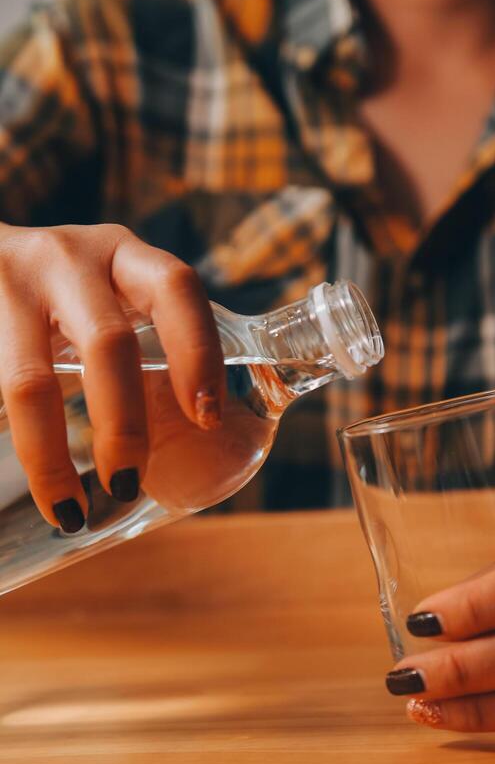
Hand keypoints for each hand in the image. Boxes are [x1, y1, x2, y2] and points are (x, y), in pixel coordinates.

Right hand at [0, 223, 223, 529]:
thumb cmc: (58, 294)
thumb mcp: (105, 294)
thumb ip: (143, 340)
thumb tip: (203, 435)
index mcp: (120, 253)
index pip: (175, 288)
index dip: (197, 352)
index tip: (206, 418)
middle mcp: (67, 258)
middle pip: (107, 343)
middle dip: (124, 425)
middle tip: (129, 485)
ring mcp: (10, 281)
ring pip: (30, 381)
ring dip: (51, 457)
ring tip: (72, 510)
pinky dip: (18, 445)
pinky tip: (38, 485)